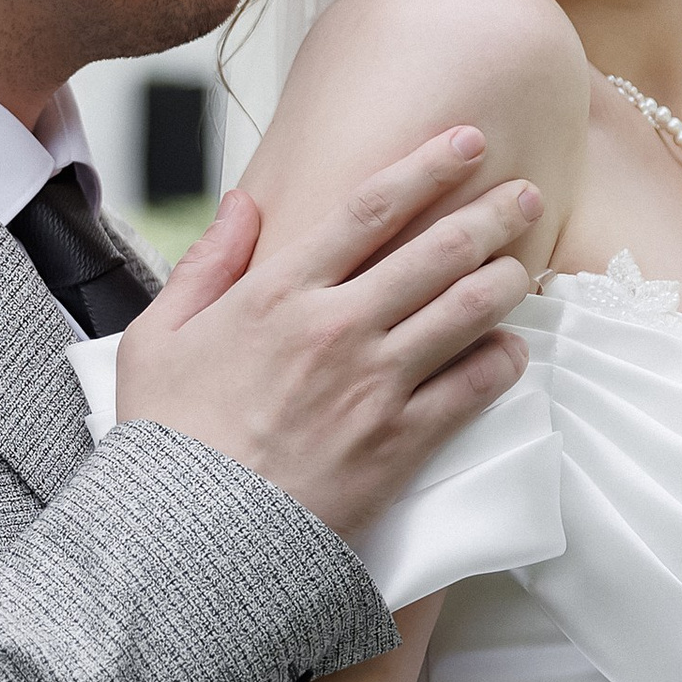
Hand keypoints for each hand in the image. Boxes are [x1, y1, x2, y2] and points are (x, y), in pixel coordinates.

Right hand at [116, 128, 541, 544]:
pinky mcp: (400, 442)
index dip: (429, 167)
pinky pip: (473, 388)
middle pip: (438, 250)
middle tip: (524, 195)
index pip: (371, 208)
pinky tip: (511, 349)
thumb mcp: (157, 336)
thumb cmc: (168, 439)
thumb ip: (205, 264)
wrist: (189, 538)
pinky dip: (502, 361)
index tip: (467, 143)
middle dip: (491, 214)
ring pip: (468, 310)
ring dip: (507, 278)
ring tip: (525, 262)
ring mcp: (375, 384)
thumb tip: (243, 204)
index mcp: (279, 292)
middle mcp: (337, 327)